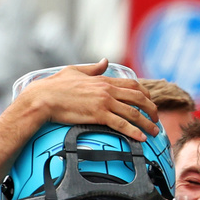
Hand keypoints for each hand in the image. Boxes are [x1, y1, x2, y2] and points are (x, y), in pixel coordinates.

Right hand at [21, 59, 159, 141]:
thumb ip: (93, 68)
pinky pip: (122, 124)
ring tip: (154, 131)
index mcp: (103, 80)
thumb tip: (105, 61)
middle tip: (156, 119)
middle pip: (139, 97)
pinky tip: (142, 138)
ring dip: (147, 123)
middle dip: (151, 109)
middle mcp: (107, 90)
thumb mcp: (75, 71)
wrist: (44, 98)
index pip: (133, 84)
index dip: (145, 94)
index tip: (149, 103)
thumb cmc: (55, 86)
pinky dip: (134, 132)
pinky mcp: (98, 115)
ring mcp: (104, 102)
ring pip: (134, 112)